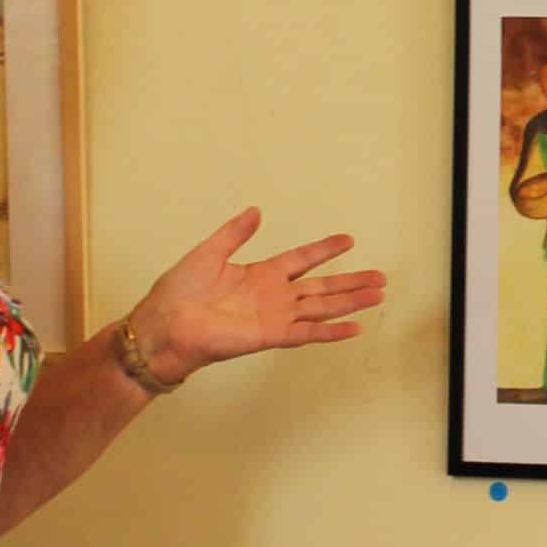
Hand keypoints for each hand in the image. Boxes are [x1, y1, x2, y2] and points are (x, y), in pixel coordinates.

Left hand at [130, 207, 386, 385]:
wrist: (165, 324)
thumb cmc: (179, 291)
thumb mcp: (209, 252)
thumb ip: (235, 233)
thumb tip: (256, 210)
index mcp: (261, 274)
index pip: (302, 259)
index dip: (325, 250)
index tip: (349, 239)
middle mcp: (274, 296)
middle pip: (322, 286)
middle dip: (351, 281)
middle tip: (381, 276)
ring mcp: (275, 317)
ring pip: (322, 308)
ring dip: (351, 302)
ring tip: (378, 295)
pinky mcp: (271, 335)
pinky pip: (307, 332)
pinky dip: (331, 331)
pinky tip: (354, 327)